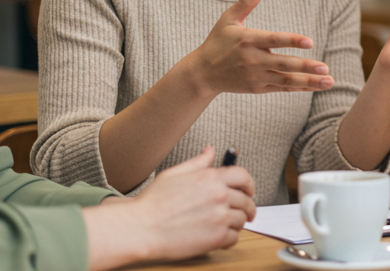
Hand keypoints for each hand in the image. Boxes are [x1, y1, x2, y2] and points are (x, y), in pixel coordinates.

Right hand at [84, 146, 255, 269]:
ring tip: (225, 225)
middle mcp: (219, 195)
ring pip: (242, 220)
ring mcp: (219, 216)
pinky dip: (229, 239)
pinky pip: (234, 238)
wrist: (140, 228)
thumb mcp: (175, 173)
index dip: (249, 184)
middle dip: (247, 207)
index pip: (243, 176)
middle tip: (243, 212)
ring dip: (236, 223)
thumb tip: (210, 150)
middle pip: (246, 200)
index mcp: (211, 177)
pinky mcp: (217, 237)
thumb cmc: (153, 202)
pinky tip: (219, 237)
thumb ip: (198, 162)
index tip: (249, 191)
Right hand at [184, 0, 333, 96]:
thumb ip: (245, 3)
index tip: (309, 42)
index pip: (273, 40)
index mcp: (248, 40)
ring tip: (329, 81)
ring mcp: (256, 76)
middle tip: (325, 67)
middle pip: (283, 63)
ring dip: (309, 81)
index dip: (292, 40)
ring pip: (286, 80)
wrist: (202, 74)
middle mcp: (253, 60)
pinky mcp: (258, 87)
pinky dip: (299, 87)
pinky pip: (282, 88)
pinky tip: (315, 86)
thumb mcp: (227, 20)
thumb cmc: (217, 42)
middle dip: (305, 66)